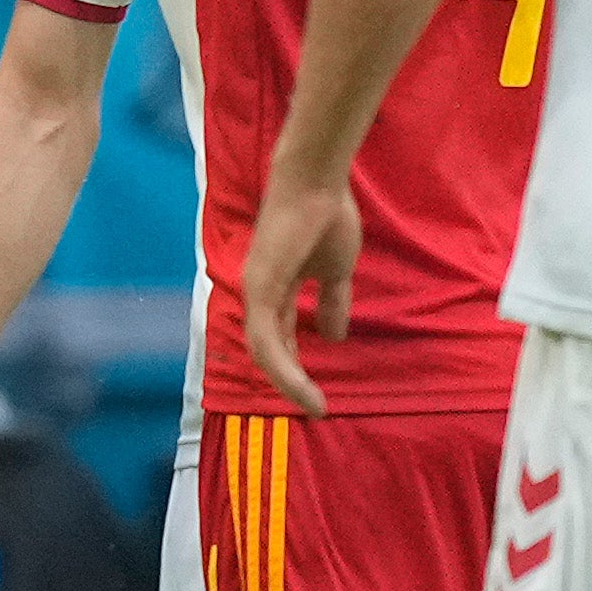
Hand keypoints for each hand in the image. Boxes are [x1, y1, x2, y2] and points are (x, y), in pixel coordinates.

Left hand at [236, 169, 359, 424]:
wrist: (317, 183)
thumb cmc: (326, 216)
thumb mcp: (335, 271)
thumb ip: (332, 303)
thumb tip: (335, 337)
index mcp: (276, 288)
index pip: (279, 336)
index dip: (295, 365)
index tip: (315, 391)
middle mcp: (260, 293)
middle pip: (268, 350)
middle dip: (289, 382)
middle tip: (312, 407)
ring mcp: (256, 292)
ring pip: (265, 354)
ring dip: (289, 384)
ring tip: (312, 406)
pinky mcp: (259, 291)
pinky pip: (268, 343)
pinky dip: (285, 370)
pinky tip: (303, 388)